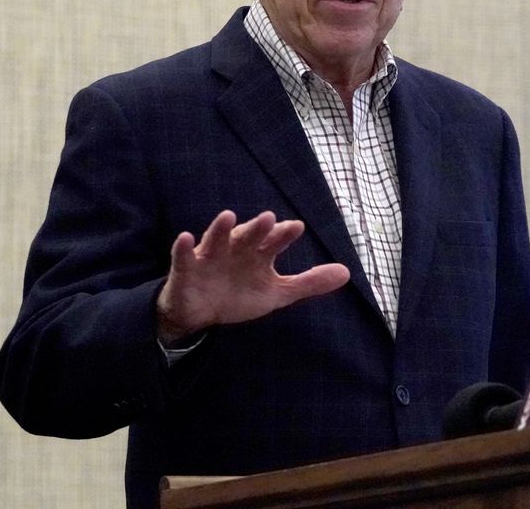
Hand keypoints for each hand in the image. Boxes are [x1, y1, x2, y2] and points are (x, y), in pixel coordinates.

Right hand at [155, 210, 349, 344]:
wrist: (201, 313)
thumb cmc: (240, 294)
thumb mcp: (277, 293)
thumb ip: (309, 282)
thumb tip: (347, 273)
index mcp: (258, 254)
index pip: (274, 241)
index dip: (283, 235)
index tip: (296, 227)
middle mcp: (236, 249)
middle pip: (248, 236)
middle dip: (257, 228)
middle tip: (269, 218)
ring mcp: (210, 257)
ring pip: (217, 239)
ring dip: (221, 229)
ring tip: (228, 216)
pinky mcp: (187, 269)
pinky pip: (183, 257)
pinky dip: (182, 247)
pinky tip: (185, 238)